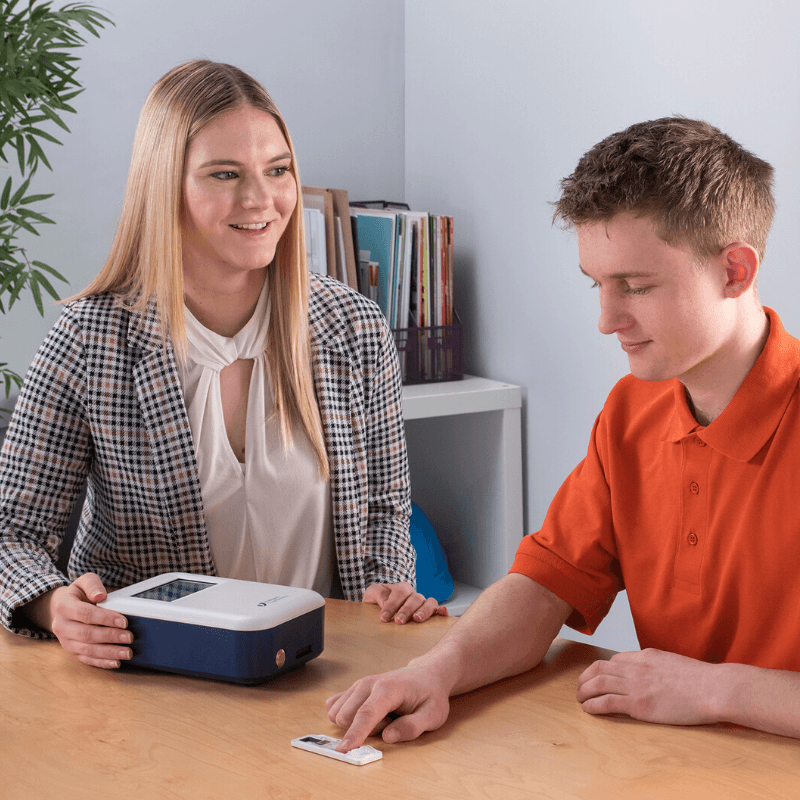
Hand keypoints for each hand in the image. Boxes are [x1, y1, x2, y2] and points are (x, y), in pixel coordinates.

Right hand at [23, 572, 131, 669]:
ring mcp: (65, 641)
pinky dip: (101, 662)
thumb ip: (92, 585)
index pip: (86, 614)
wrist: (59, 608)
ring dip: (109, 652)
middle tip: (129, 637)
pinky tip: (116, 662)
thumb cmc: (76, 594)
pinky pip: (86, 659)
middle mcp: (62, 626)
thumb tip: (100, 596)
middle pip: (87, 634)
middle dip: (110, 636)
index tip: (123, 621)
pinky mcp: (71, 651)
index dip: (105, 618)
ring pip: (87, 650)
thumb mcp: (82, 582)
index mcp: (64, 607)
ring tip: (127, 652)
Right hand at [326, 663, 450, 750]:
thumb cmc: (429, 695)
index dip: (354, 733)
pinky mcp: (354, 689)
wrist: (426, 675)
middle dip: (364, 730)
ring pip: (339, 713)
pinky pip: (335, 707)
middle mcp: (369, 683)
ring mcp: (359, 684)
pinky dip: (347, 717)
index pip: (367, 713)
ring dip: (356, 724)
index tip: (344, 750)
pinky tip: (366, 713)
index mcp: (389, 688)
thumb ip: (412, 727)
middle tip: (389, 722)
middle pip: (348, 716)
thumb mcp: (432, 715)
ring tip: (382, 717)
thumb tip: (388, 737)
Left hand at [362, 582, 445, 623]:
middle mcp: (414, 595)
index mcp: (400, 588)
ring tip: (417, 619)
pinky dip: (442, 610)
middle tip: (399, 621)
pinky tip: (443, 613)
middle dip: (407, 610)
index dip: (391, 605)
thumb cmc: (377, 601)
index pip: (398, 594)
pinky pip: (438, 610)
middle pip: (415, 598)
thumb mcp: (372, 594)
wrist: (380, 607)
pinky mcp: (429, 613)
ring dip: (424, 611)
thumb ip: (377, 594)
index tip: (383, 618)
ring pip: (430, 602)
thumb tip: (386, 602)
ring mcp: (423, 604)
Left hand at [576, 648, 721, 725]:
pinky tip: (587, 709)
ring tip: (579, 699)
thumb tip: (648, 673)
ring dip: (584, 691)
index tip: (596, 678)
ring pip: (598, 684)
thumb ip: (654, 665)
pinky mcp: (639, 704)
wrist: (712, 688)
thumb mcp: (670, 662)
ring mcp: (635, 686)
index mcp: (643, 656)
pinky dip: (593, 705)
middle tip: (580, 687)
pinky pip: (607, 702)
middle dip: (585, 678)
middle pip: (599, 669)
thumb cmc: (699, 679)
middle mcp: (634, 668)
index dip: (600, 670)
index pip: (613, 660)